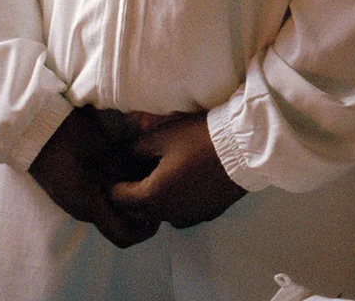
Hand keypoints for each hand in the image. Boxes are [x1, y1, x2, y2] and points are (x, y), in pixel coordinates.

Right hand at [28, 106, 160, 246]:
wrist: (33, 128)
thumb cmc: (68, 137)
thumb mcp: (102, 150)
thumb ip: (125, 168)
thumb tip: (146, 178)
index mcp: (90, 206)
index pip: (123, 236)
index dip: (145, 230)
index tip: (159, 210)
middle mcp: (81, 210)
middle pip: (116, 225)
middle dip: (137, 211)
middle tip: (152, 188)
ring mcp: (73, 200)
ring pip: (106, 211)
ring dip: (124, 200)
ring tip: (138, 175)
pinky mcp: (69, 189)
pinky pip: (95, 199)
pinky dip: (111, 192)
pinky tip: (118, 169)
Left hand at [109, 112, 245, 229]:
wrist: (242, 151)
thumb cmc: (198, 140)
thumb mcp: (161, 136)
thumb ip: (135, 149)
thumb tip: (122, 156)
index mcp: (152, 197)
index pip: (118, 197)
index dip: (111, 181)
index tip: (112, 166)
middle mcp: (168, 214)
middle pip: (139, 206)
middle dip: (132, 188)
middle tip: (134, 165)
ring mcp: (189, 217)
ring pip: (161, 209)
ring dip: (155, 193)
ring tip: (159, 168)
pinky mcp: (206, 214)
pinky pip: (181, 209)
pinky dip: (175, 196)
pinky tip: (182, 175)